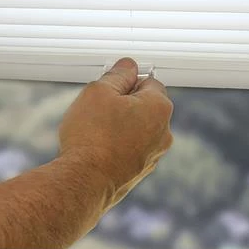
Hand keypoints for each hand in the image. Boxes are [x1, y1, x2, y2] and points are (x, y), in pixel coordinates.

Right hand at [57, 58, 173, 207]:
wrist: (84, 183)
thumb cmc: (92, 135)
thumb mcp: (100, 91)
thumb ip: (118, 74)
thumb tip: (129, 65)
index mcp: (160, 108)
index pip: (148, 81)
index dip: (126, 81)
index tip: (107, 88)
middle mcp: (164, 132)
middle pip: (144, 106)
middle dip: (123, 104)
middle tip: (97, 108)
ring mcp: (153, 155)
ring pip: (136, 129)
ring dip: (119, 125)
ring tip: (94, 131)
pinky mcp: (140, 172)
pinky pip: (130, 149)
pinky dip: (117, 145)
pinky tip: (97, 149)